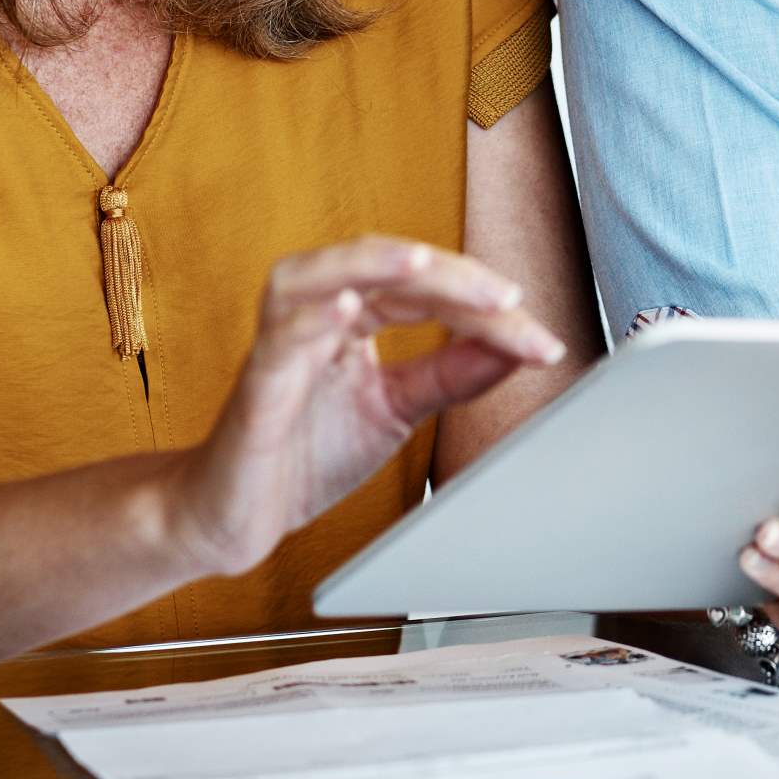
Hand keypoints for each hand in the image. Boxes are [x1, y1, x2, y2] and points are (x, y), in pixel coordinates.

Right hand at [170, 237, 565, 576]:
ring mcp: (280, 343)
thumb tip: (517, 344)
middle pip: (382, 266)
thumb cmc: (306, 451)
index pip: (425, 287)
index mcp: (352, 312)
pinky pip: (280, 339)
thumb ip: (451, 373)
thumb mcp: (398, 407)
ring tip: (422, 264)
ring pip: (318, 277)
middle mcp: (314, 311)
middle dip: (450, 279)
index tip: (541, 337)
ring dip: (370, 265)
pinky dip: (311, 320)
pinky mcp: (256, 384)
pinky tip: (346, 310)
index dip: (484, 305)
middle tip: (506, 299)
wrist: (237, 514)